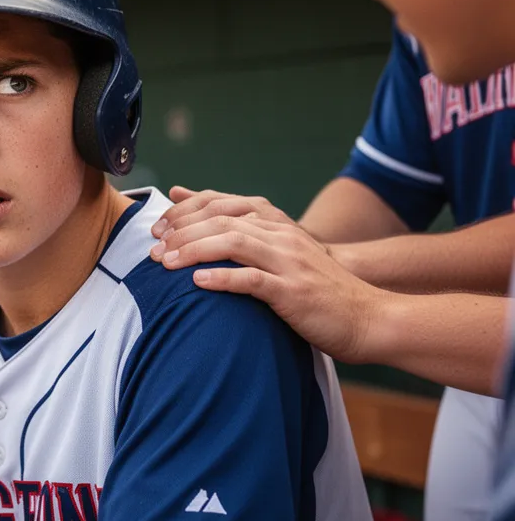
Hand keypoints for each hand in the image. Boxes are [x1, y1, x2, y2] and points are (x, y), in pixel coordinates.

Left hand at [149, 213, 386, 364]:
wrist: (367, 316)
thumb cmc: (314, 287)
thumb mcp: (278, 252)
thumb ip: (241, 232)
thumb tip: (197, 210)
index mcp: (274, 224)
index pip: (219, 204)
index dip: (183, 212)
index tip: (157, 228)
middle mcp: (280, 236)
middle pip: (220, 221)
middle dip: (180, 232)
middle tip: (152, 249)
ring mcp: (288, 262)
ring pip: (233, 243)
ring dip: (192, 251)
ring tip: (164, 263)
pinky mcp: (293, 291)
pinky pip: (253, 280)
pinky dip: (223, 278)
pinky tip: (197, 282)